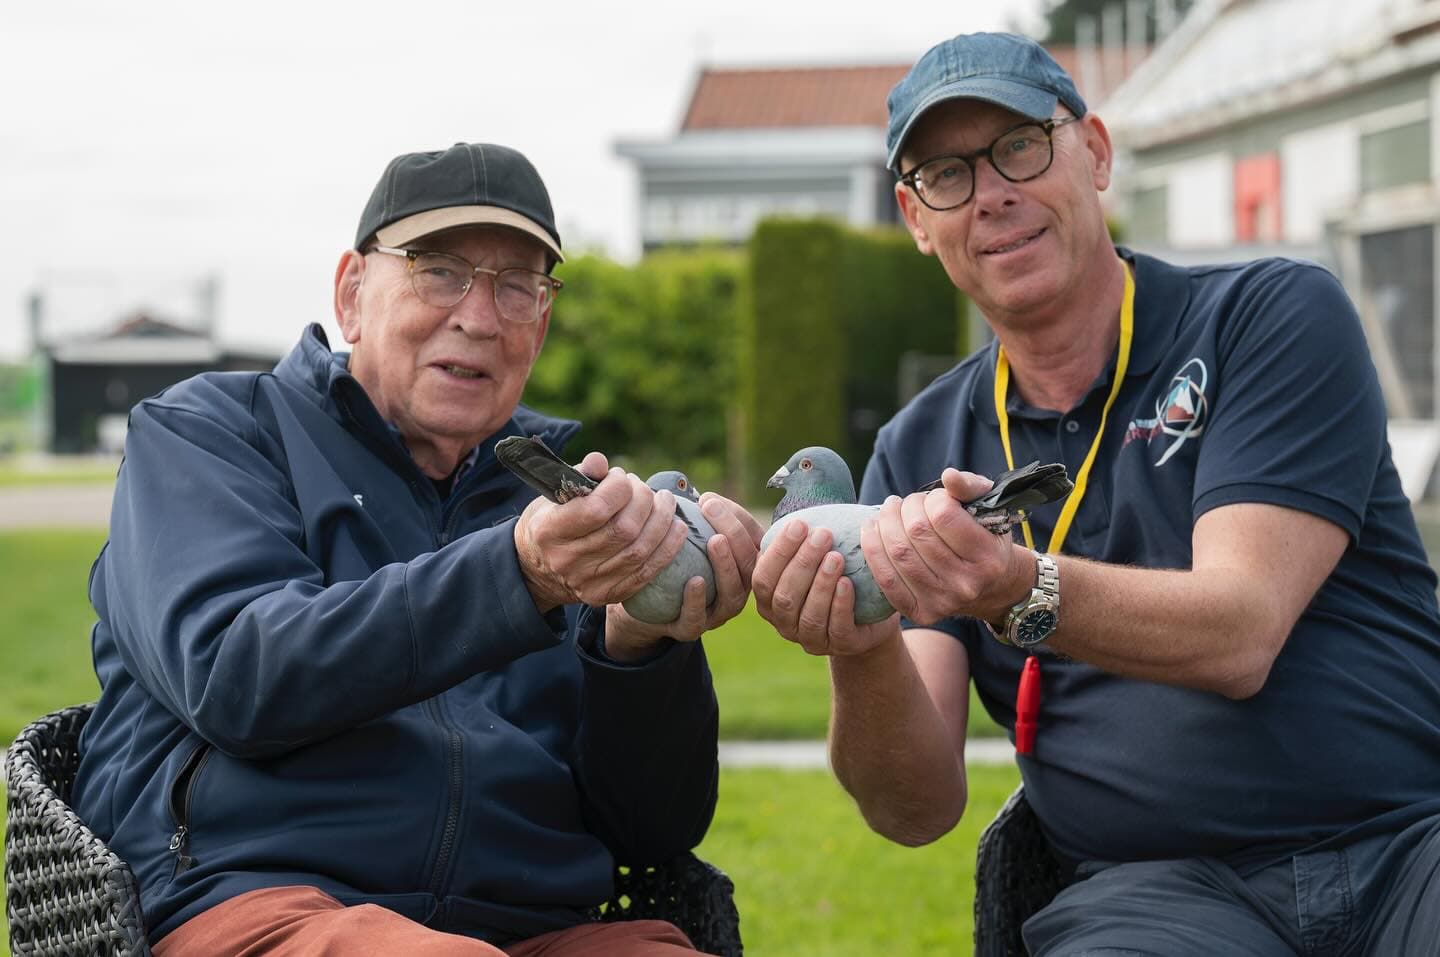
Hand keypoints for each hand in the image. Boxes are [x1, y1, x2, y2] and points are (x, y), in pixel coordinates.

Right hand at [514, 452, 686, 611]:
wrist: (538, 569)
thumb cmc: (551, 519)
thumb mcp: (554, 492)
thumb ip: (580, 474)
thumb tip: (601, 461)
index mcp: (549, 530)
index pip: (596, 509)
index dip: (618, 488)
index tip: (620, 477)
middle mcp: (567, 560)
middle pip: (623, 530)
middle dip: (644, 502)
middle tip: (643, 489)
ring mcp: (588, 582)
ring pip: (638, 551)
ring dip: (661, 522)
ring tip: (666, 502)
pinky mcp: (606, 595)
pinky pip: (646, 573)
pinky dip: (668, 549)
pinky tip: (676, 528)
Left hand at [604, 493, 764, 660]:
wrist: (640, 601)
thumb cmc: (668, 557)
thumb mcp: (680, 534)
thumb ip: (689, 514)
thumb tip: (686, 484)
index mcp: (741, 563)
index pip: (753, 537)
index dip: (738, 517)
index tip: (711, 499)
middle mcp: (737, 589)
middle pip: (750, 562)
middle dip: (735, 532)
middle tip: (712, 508)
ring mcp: (717, 613)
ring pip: (733, 593)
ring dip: (727, 565)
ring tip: (715, 540)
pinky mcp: (691, 629)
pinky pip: (698, 618)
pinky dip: (696, 600)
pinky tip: (693, 580)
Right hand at [753, 520, 902, 656]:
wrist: (870, 614)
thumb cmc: (835, 574)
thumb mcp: (813, 555)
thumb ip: (798, 535)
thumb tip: (782, 486)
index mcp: (769, 597)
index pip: (762, 576)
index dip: (777, 552)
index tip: (797, 525)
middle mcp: (783, 621)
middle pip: (783, 595)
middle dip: (801, 562)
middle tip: (822, 534)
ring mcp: (809, 638)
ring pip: (808, 614)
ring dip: (820, 583)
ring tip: (836, 556)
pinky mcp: (839, 646)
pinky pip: (835, 628)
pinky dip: (839, 604)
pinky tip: (848, 583)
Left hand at [861, 469, 1030, 625]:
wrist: (992, 587)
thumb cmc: (985, 538)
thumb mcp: (987, 509)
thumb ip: (969, 487)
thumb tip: (947, 476)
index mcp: (988, 556)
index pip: (943, 515)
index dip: (931, 499)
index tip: (933, 498)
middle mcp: (966, 584)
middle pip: (917, 532)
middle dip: (905, 508)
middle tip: (905, 503)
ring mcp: (943, 602)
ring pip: (898, 553)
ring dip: (884, 524)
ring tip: (887, 512)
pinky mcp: (921, 613)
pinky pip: (885, 579)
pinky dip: (872, 549)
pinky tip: (872, 530)